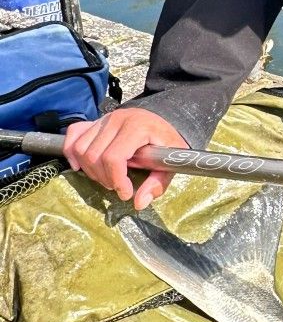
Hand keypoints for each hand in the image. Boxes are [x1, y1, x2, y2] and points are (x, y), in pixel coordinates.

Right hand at [63, 109, 189, 210]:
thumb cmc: (165, 142)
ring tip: (106, 177)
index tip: (125, 193)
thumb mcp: (171, 163)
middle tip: (117, 186)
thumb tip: (139, 203)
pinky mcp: (95, 121)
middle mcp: (117, 119)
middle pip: (94, 155)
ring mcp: (103, 119)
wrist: (161, 123)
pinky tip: (81, 165)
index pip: (114, 157)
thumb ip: (157, 184)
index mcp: (137, 127)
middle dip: (104, 178)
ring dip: (90, 170)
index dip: (116, 179)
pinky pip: (73, 134)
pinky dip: (71, 152)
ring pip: (81, 148)